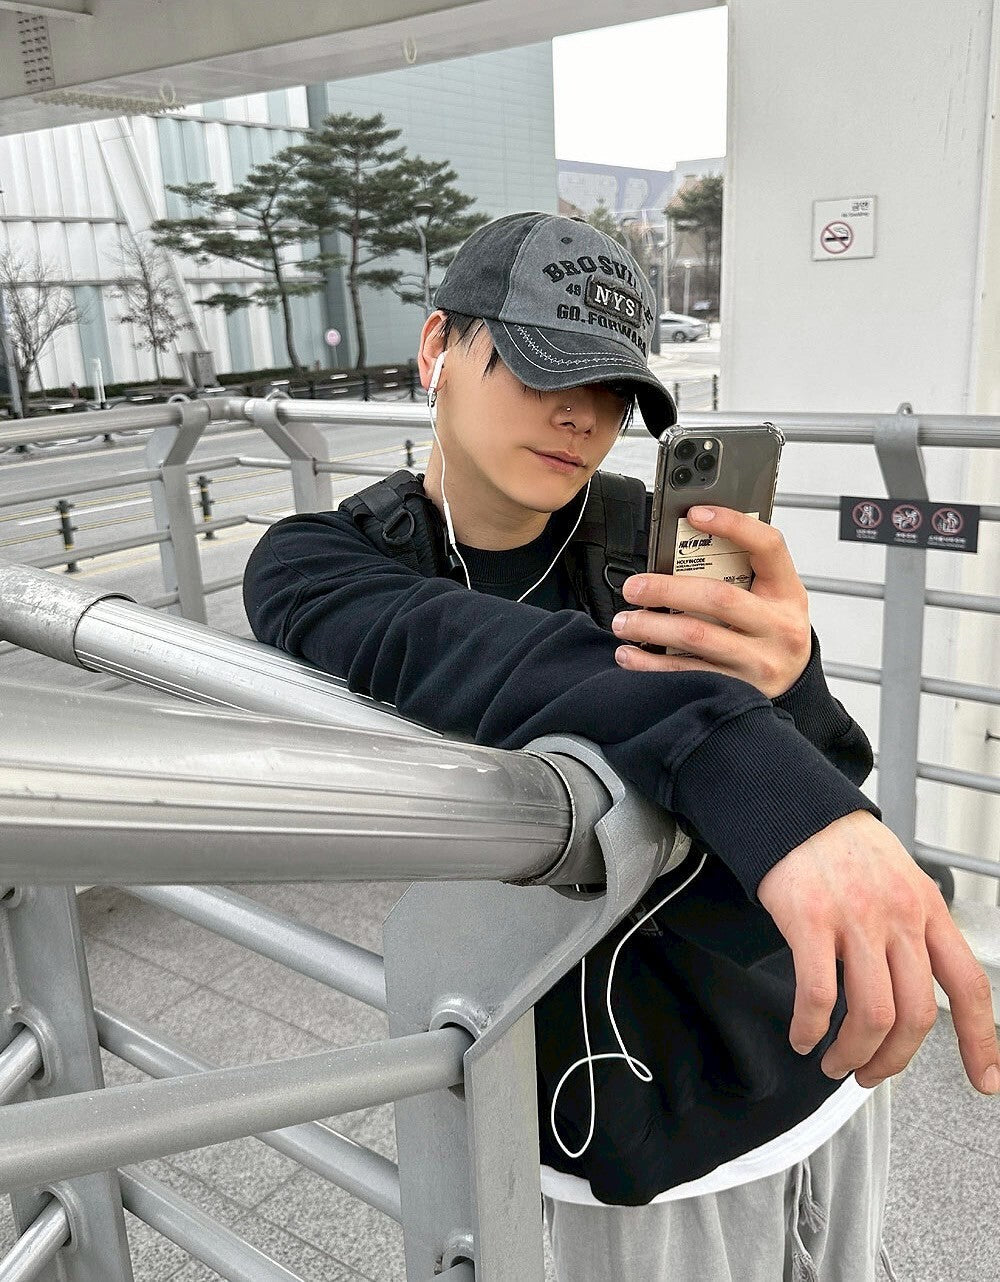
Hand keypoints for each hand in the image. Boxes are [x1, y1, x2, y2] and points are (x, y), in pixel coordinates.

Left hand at [612, 506, 811, 697]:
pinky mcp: (737, 689)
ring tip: (624, 622)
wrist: (793, 685)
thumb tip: (683, 545)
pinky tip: (630, 655)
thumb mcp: (771, 598)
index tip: (695, 513)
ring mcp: (759, 661)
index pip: (768, 546)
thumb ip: (740, 573)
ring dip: (651, 627)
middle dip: (666, 589)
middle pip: (718, 597)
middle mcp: (778, 626)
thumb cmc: (772, 632)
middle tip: (634, 587)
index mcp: (787, 592)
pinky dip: (651, 665)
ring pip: (696, 637)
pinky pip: (687, 674)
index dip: (732, 525)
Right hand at [758, 809, 999, 1094]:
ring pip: (871, 1014)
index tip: (985, 1079)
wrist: (795, 809)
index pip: (968, 984)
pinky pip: (818, 994)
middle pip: (916, 1014)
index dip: (982, 1040)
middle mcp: (898, 917)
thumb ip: (914, 929)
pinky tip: (802, 1035)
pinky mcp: (809, 920)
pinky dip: (810, 1028)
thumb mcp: (900, 880)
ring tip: (834, 1062)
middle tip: (870, 1073)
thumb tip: (916, 988)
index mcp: (927, 909)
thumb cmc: (842, 848)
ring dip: (852, 1054)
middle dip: (893, 1060)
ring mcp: (854, 919)